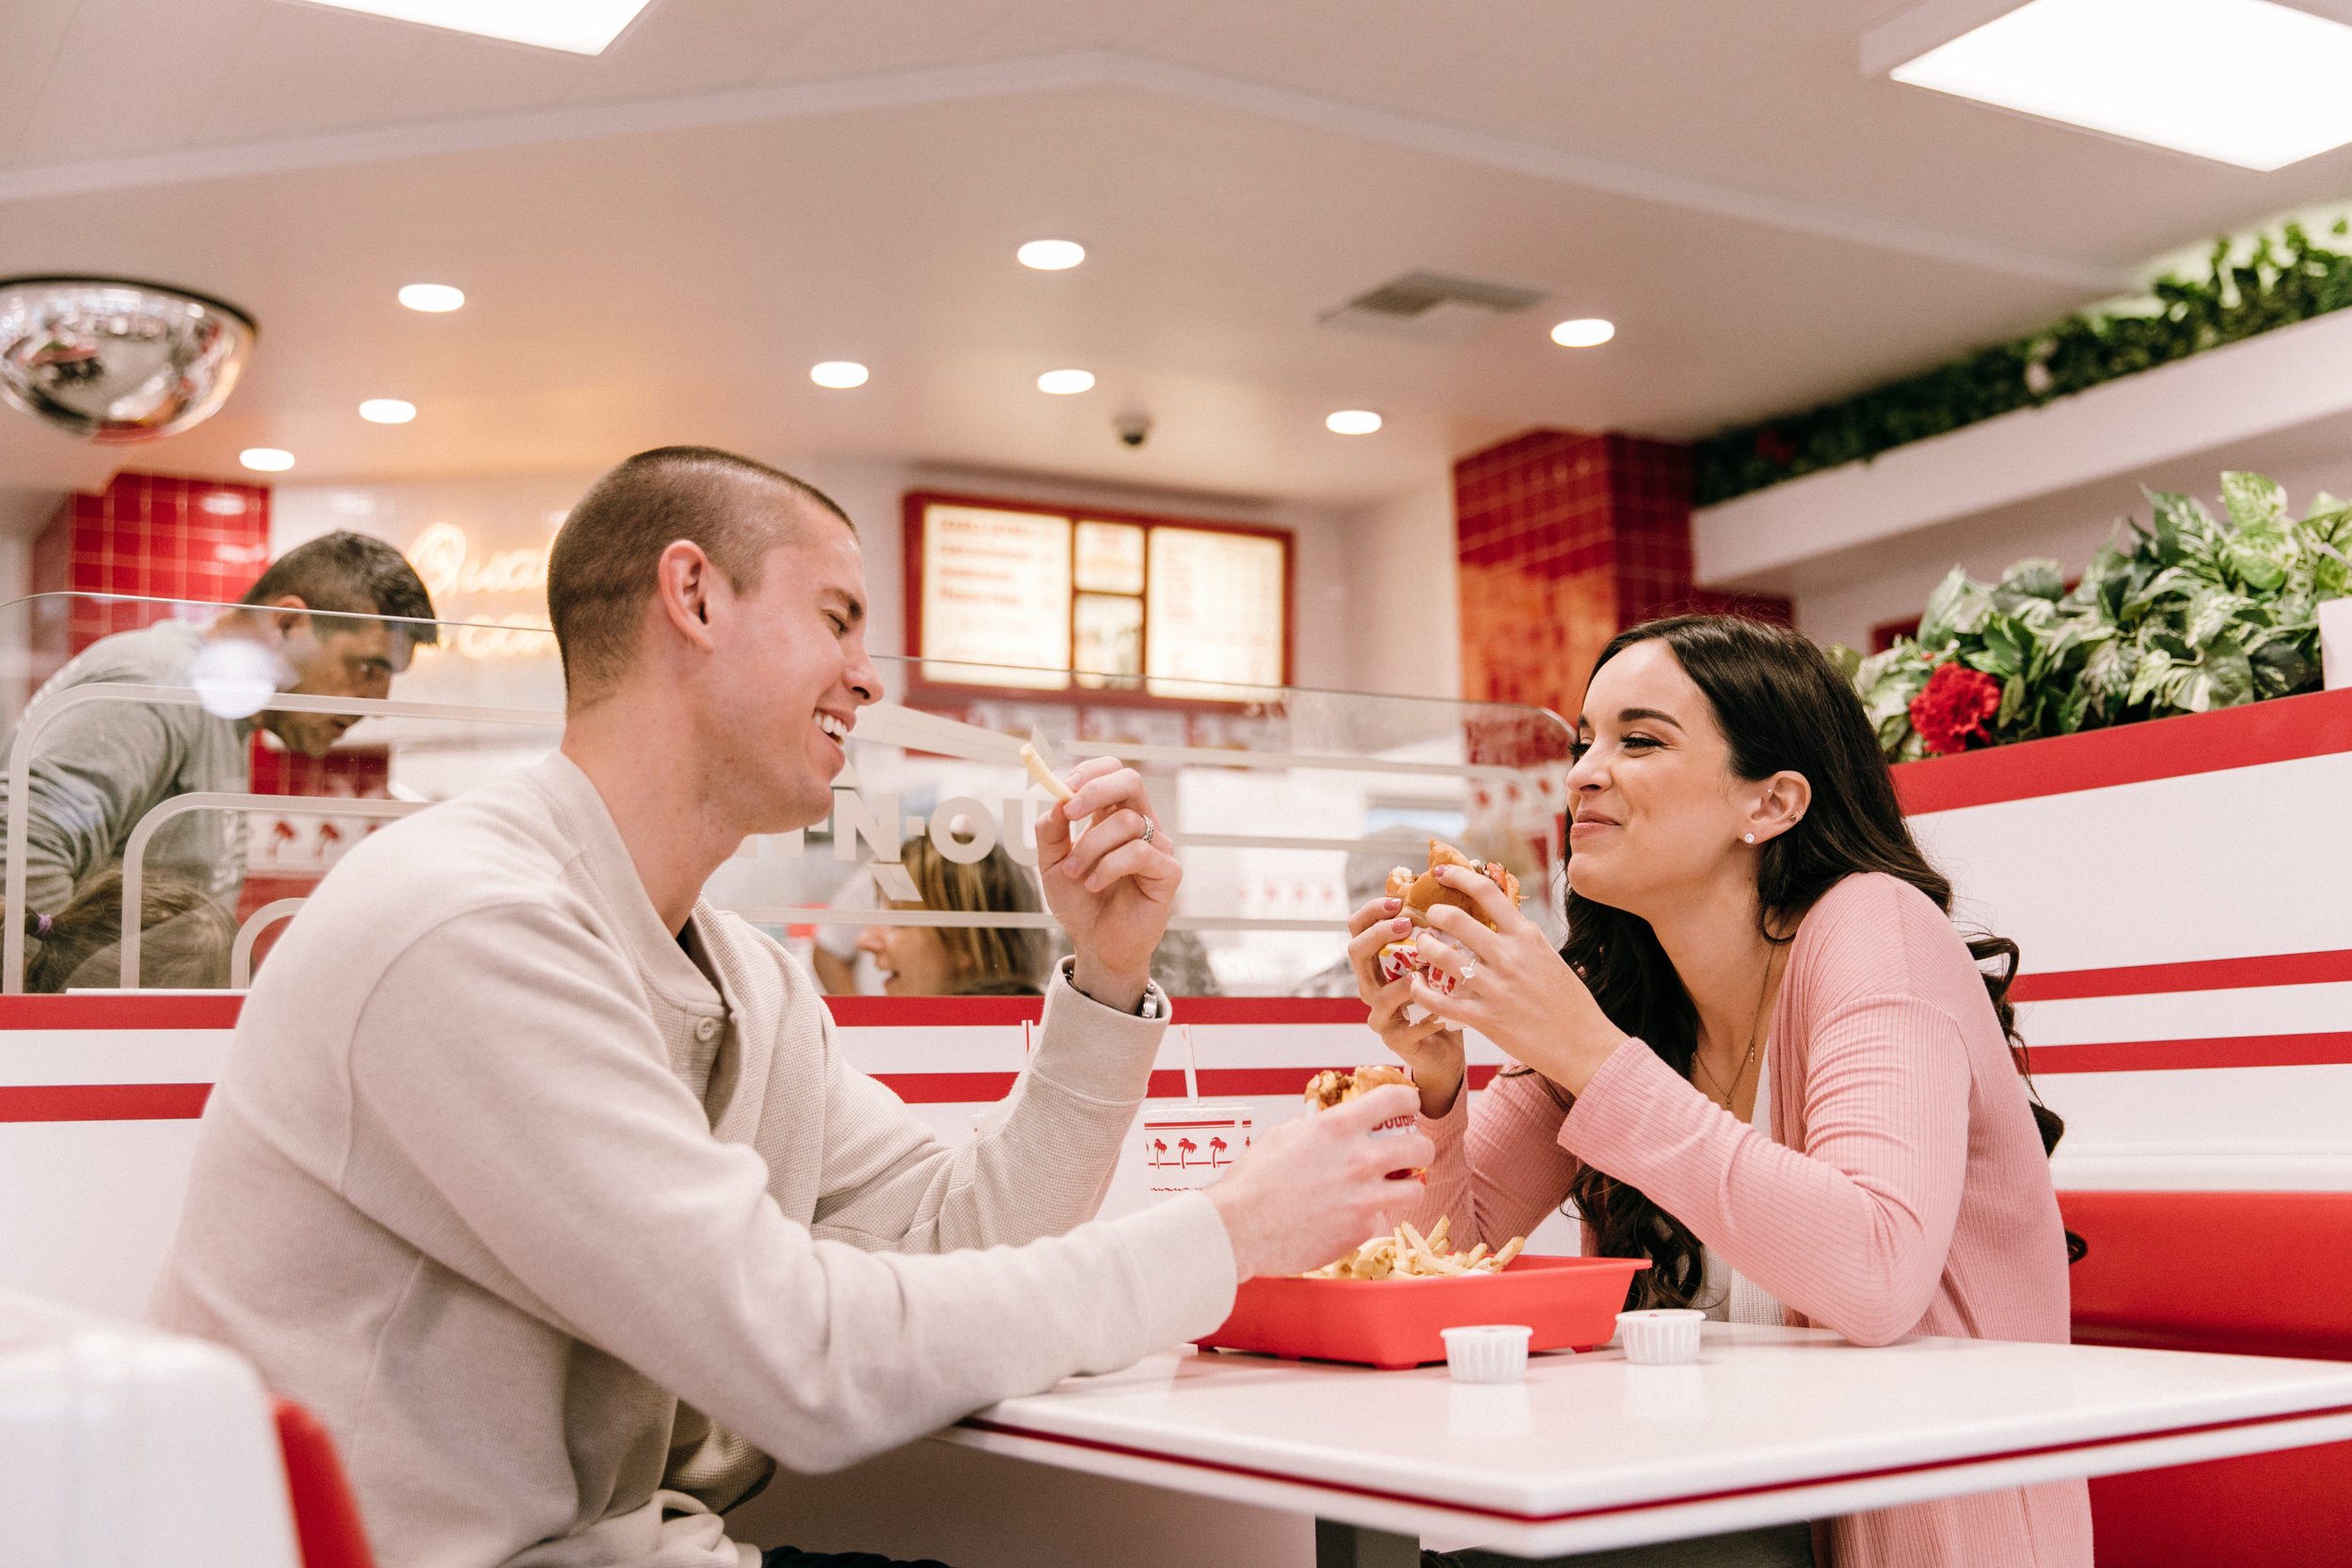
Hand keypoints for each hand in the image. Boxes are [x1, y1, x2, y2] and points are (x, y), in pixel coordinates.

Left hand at [1034, 756, 1179, 1011]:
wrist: (1096, 945)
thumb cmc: (1079, 902)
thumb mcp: (1051, 864)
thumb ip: (1050, 832)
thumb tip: (1055, 803)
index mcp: (1111, 815)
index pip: (1111, 772)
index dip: (1090, 771)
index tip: (1063, 786)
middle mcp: (1138, 825)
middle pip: (1130, 780)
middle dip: (1096, 789)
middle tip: (1069, 812)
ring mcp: (1156, 847)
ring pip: (1126, 822)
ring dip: (1090, 847)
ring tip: (1073, 874)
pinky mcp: (1167, 872)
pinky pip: (1139, 854)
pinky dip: (1109, 867)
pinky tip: (1094, 885)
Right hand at [1204, 1085, 1436, 1279]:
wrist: (1238, 1230)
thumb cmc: (1250, 1184)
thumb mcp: (1279, 1138)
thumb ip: (1310, 1128)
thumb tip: (1317, 1125)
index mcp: (1337, 1127)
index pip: (1397, 1099)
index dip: (1409, 1102)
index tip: (1408, 1109)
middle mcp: (1358, 1159)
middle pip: (1421, 1146)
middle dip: (1418, 1148)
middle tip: (1406, 1154)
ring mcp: (1364, 1197)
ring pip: (1416, 1189)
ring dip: (1405, 1187)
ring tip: (1390, 1189)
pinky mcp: (1361, 1230)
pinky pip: (1383, 1220)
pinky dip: (1371, 1218)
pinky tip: (1350, 1217)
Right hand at [1345, 895, 1466, 1117]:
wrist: (1445, 1050)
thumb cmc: (1444, 999)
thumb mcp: (1439, 962)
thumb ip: (1440, 934)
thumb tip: (1459, 891)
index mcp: (1379, 962)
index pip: (1359, 928)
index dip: (1372, 911)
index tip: (1397, 901)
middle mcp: (1372, 986)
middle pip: (1356, 953)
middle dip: (1378, 934)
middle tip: (1406, 925)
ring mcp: (1381, 1015)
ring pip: (1377, 995)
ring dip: (1401, 981)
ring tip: (1425, 972)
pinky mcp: (1396, 1041)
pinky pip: (1406, 1029)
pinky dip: (1426, 1019)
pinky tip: (1443, 1014)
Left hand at [1407, 865, 1628, 1096]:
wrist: (1585, 1045)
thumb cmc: (1570, 1002)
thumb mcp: (1548, 956)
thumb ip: (1522, 938)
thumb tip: (1501, 917)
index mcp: (1527, 936)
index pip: (1487, 892)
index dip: (1459, 876)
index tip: (1441, 872)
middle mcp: (1509, 957)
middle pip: (1455, 919)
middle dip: (1434, 913)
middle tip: (1429, 918)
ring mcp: (1496, 988)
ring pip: (1441, 955)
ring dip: (1424, 948)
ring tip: (1423, 948)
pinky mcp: (1485, 1018)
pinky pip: (1439, 1000)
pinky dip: (1421, 990)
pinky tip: (1416, 983)